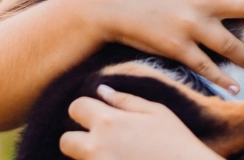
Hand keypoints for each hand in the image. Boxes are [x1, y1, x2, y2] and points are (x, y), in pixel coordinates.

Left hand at [60, 85, 222, 159]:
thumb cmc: (178, 143)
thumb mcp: (157, 112)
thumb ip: (126, 100)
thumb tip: (102, 90)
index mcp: (109, 122)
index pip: (76, 107)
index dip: (84, 109)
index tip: (95, 115)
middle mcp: (97, 147)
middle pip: (66, 140)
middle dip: (77, 139)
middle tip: (100, 141)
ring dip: (89, 156)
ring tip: (116, 154)